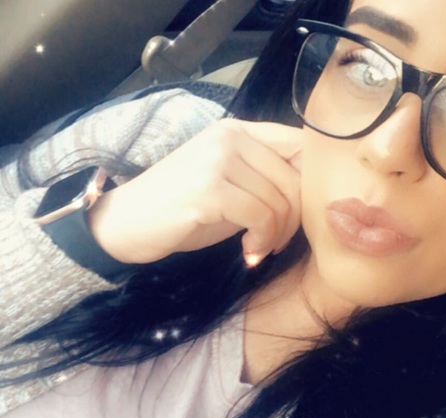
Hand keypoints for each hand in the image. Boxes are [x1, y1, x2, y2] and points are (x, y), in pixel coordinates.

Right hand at [87, 119, 302, 264]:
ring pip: (280, 200)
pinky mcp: (209, 189)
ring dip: (276, 235)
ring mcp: (218, 160)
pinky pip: (261, 217)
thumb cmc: (183, 210)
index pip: (300, 145)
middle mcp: (230, 137)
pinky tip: (247, 253)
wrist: (127, 224)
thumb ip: (266, 180)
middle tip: (274, 242)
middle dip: (294, 220)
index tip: (298, 215)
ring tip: (257, 249)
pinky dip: (261, 241)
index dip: (312, 183)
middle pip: (296, 177)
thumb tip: (313, 196)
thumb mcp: (231, 187)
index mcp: (239, 131)